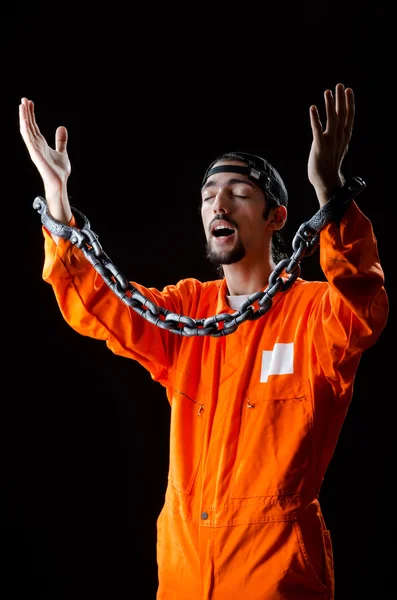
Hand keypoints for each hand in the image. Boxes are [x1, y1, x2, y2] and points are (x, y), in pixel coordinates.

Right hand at [19, 98, 71, 222]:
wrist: (60, 183)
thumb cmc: (59, 171)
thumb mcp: (62, 152)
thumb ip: (61, 141)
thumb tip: (62, 127)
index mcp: (41, 144)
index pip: (34, 126)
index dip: (31, 114)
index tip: (30, 102)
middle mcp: (36, 145)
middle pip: (29, 125)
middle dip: (26, 112)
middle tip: (24, 99)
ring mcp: (34, 149)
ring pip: (26, 130)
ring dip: (23, 117)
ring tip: (22, 105)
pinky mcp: (35, 153)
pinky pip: (28, 138)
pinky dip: (25, 128)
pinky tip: (24, 119)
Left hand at [307, 83, 354, 205]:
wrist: (326, 181)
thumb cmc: (330, 164)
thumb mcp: (338, 147)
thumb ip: (339, 135)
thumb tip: (341, 127)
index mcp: (344, 137)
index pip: (349, 116)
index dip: (349, 102)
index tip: (348, 90)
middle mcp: (339, 137)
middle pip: (342, 114)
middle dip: (341, 99)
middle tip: (339, 85)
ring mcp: (330, 142)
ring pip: (331, 119)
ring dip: (329, 105)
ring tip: (327, 92)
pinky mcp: (319, 147)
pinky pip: (317, 130)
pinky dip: (315, 118)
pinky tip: (313, 108)